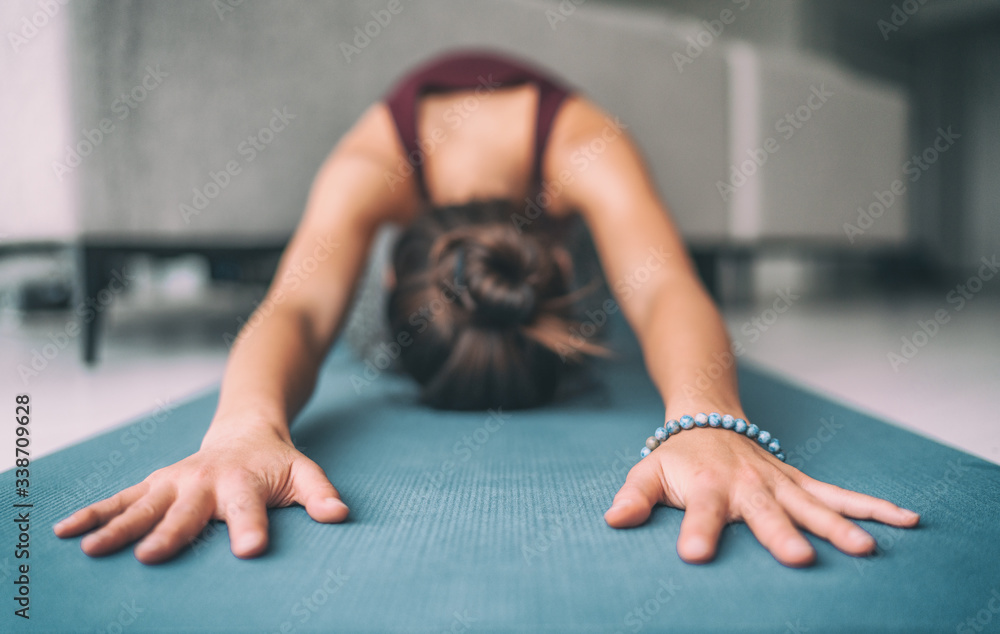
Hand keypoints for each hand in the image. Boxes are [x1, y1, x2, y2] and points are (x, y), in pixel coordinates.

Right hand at [53, 426, 347, 563]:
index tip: (249, 550)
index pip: (248, 508)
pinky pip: (121, 499)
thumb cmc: (276, 463)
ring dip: (117, 526)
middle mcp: (204, 482)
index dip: (250, 528)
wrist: (245, 431)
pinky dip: (95, 513)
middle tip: (150, 557)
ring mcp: (175, 482)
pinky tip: (67, 531)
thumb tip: (340, 514)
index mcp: (243, 482)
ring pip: (143, 505)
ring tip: (93, 549)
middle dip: (169, 534)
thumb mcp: (305, 474)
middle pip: (186, 512)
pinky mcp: (155, 484)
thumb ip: (320, 494)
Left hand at [603, 425, 919, 566]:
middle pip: (765, 511)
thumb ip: (633, 497)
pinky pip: (838, 494)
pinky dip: (871, 506)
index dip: (696, 531)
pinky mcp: (799, 481)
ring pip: (813, 503)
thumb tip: (613, 520)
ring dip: (839, 525)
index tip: (694, 555)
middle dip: (781, 534)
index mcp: (706, 486)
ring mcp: (778, 482)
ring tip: (865, 550)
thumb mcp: (647, 472)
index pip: (699, 511)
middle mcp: (747, 484)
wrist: (708, 417)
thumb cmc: (676, 456)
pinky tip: (906, 520)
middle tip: (799, 560)